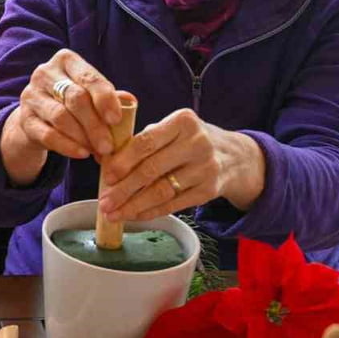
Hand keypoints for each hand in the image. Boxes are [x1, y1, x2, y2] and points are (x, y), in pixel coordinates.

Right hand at [0, 49, 122, 184]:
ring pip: (61, 117)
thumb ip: (109, 97)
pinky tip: (81, 154)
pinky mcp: (24, 119)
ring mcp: (31, 96)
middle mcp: (45, 73)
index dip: (104, 99)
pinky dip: (67, 146)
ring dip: (83, 137)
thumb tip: (130, 102)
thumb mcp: (91, 94)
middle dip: (95, 124)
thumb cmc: (72, 102)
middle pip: (75, 98)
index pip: (88, 77)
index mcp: (66, 60)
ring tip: (98, 151)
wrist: (38, 117)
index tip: (116, 120)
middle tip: (109, 146)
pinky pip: (47, 134)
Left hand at [98, 108, 265, 221]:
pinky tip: (134, 216)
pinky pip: (174, 204)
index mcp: (182, 121)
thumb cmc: (188, 141)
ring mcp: (206, 168)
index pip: (146, 142)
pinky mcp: (210, 190)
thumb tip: (103, 160)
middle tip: (104, 202)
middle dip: (124, 189)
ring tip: (114, 213)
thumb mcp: (170, 131)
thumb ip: (140, 141)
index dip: (123, 161)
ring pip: (162, 191)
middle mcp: (197, 143)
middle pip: (152, 170)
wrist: (235, 156)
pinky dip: (151, 212)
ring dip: (134, 205)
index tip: (106, 176)